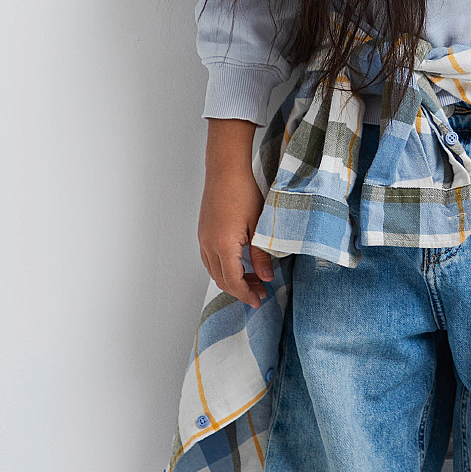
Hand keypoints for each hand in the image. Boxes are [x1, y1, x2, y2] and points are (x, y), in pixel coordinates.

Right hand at [198, 119, 274, 309]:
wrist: (226, 170)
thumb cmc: (244, 192)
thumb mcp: (259, 226)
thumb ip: (261, 255)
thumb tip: (266, 277)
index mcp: (223, 245)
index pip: (233, 282)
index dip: (246, 295)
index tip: (258, 301)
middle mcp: (208, 245)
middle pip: (221, 280)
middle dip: (241, 290)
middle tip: (261, 292)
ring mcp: (203, 239)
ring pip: (214, 271)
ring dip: (232, 280)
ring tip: (254, 279)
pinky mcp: (204, 232)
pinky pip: (210, 259)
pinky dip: (224, 268)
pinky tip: (240, 265)